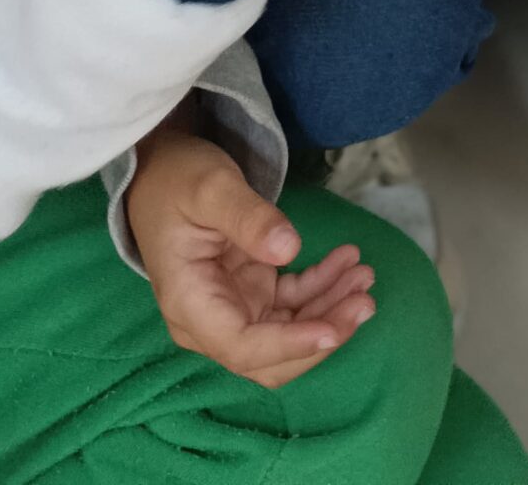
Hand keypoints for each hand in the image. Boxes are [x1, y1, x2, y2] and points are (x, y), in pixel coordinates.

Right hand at [125, 123, 373, 387]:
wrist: (163, 170)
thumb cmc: (179, 179)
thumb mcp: (211, 187)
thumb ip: (247, 217)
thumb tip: (288, 248)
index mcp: (190, 304)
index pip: (242, 347)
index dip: (289, 347)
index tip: (333, 331)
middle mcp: (210, 320)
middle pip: (271, 357)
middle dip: (321, 335)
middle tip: (364, 301)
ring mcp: (233, 308)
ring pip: (289, 334)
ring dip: (330, 311)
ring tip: (365, 275)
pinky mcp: (251, 293)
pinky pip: (292, 304)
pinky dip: (322, 288)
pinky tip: (347, 260)